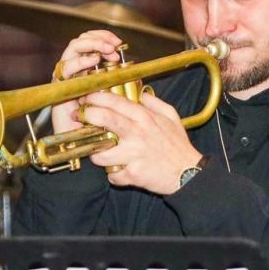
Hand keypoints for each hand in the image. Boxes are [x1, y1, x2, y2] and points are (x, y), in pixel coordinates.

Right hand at [50, 30, 126, 133]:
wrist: (81, 144)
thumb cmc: (99, 123)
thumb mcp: (114, 99)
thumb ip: (121, 83)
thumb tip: (135, 69)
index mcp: (87, 69)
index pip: (91, 42)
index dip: (104, 37)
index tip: (119, 43)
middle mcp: (74, 70)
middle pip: (81, 41)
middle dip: (98, 38)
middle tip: (114, 46)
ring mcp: (66, 77)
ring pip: (73, 48)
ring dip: (91, 46)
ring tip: (106, 51)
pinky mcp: (59, 87)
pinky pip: (66, 68)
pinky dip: (80, 62)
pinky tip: (93, 61)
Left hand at [77, 91, 202, 194]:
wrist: (189, 173)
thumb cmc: (178, 146)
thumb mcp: (171, 117)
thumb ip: (154, 103)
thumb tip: (141, 94)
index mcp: (144, 118)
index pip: (114, 102)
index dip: (95, 98)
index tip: (85, 99)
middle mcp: (137, 133)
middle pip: (103, 119)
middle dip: (86, 116)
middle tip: (79, 119)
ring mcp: (134, 154)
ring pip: (101, 153)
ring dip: (97, 155)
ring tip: (101, 155)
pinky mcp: (133, 174)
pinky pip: (113, 175)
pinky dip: (114, 176)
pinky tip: (120, 172)